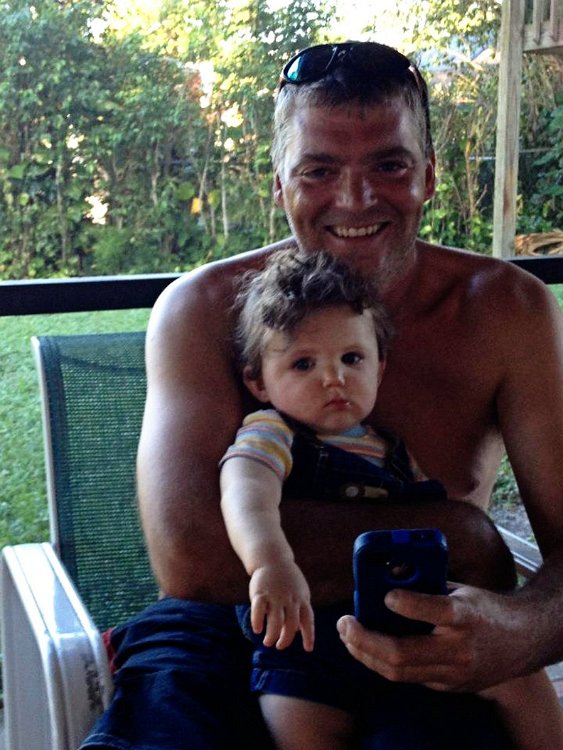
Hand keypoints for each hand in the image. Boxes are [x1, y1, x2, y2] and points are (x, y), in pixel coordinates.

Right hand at [249, 561, 314, 650]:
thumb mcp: (300, 592)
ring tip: (267, 642)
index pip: (308, 620)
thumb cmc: (287, 579)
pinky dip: (257, 621)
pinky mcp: (260, 593)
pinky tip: (257, 630)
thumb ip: (300, 610)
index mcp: (302, 599)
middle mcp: (290, 599)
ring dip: (272, 634)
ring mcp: (275, 596)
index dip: (309, 635)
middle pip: (291, 624)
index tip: (308, 649)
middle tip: (279, 646)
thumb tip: (297, 632)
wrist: (272, 559)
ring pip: (275, 620)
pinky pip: (259, 610)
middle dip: (285, 639)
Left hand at [337, 583, 530, 691]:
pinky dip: (382, 663)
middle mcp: (459, 648)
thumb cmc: (484, 608)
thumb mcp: (460, 588)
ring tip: (347, 636)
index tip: (385, 595)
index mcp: (466, 615)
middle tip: (344, 623)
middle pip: (404, 654)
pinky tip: (366, 648)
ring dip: (365, 655)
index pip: (435, 611)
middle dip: (366, 640)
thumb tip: (386, 571)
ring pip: (399, 673)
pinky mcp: (449, 686)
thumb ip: (425, 583)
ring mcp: (454, 673)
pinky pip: (408, 677)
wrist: (521, 641)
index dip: (407, 604)